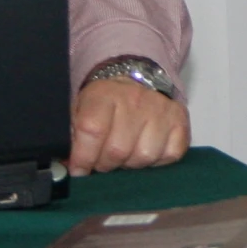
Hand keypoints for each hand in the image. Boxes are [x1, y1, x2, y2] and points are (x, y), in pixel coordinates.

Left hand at [68, 78, 189, 173]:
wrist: (136, 78)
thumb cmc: (105, 102)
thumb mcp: (81, 110)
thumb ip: (72, 138)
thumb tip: (66, 168)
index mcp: (105, 94)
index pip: (92, 130)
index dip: (83, 156)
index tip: (80, 169)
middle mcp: (135, 99)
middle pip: (118, 150)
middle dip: (106, 164)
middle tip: (102, 162)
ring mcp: (161, 109)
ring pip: (144, 156)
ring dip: (131, 164)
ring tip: (125, 155)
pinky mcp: (180, 120)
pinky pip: (170, 154)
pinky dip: (157, 161)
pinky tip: (146, 150)